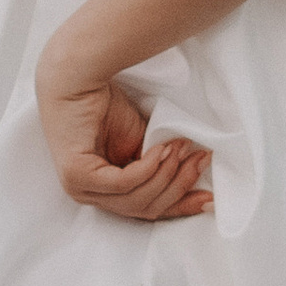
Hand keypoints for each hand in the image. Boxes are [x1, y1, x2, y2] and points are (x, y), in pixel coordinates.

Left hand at [37, 43, 214, 222]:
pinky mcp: (77, 175)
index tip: (209, 198)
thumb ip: (156, 165)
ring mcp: (79, 188)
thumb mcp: (139, 142)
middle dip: (178, 186)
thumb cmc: (104, 104)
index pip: (144, 210)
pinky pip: (123, 183)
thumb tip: (192, 177)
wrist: (77, 76)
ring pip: (136, 199)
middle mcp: (87, 195)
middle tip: (199, 160)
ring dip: (166, 174)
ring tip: (181, 149)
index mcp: (101, 192)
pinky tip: (159, 150)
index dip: (178, 205)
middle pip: (144, 208)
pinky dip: (147, 168)